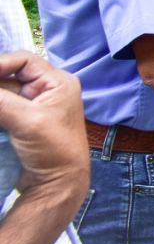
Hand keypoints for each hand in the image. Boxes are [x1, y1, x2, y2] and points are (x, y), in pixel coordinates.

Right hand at [0, 52, 88, 205]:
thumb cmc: (54, 149)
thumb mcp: (27, 119)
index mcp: (57, 83)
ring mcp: (32, 106)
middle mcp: (46, 90)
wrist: (57, 183)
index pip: (23, 60)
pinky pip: (1, 108)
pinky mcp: (20, 121)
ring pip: (2, 93)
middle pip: (8, 76)